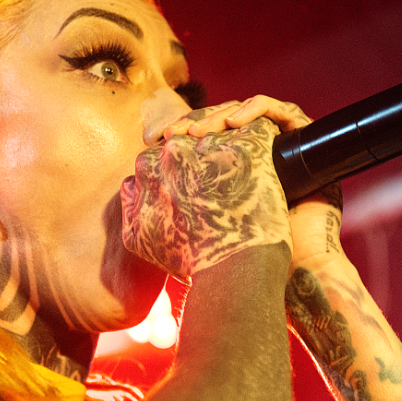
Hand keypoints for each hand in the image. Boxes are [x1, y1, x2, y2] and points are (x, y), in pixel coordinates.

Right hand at [120, 104, 290, 278]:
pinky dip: (265, 137)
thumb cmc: (188, 261)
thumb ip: (130, 205)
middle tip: (226, 180)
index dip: (184, 166)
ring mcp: (212, 147)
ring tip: (249, 174)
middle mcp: (176, 151)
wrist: (230, 272)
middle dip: (207, 153)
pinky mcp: (250, 149)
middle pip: (193, 138)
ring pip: (224, 132)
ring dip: (235, 146)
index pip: (166, 151)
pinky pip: (260, 128)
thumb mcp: (138, 240)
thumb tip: (132, 183)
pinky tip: (271, 153)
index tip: (200, 185)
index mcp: (149, 167)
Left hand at [162, 96, 347, 271]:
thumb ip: (151, 205)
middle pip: (219, 117)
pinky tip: (236, 126)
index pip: (199, 130)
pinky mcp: (300, 143)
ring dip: (221, 116)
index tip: (156, 137)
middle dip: (196, 120)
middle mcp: (250, 154)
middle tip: (177, 132)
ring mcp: (277, 147)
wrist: (270, 271)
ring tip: (201, 133)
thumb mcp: (172, 227)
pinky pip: (280, 112)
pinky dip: (257, 111)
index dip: (179, 129)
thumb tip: (128, 183)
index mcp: (223, 166)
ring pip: (245, 110)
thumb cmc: (222, 252)